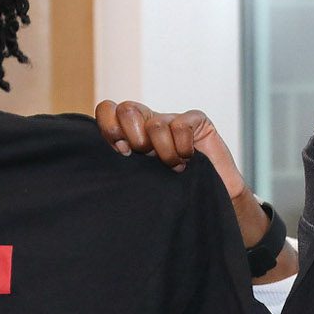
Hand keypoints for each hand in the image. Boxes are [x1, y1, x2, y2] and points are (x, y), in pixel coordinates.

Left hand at [95, 100, 270, 247]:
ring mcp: (173, 120)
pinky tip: (190, 160)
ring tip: (174, 168)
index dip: (109, 126)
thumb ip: (120, 163)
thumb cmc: (171, 194)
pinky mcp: (197, 121)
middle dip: (134, 137)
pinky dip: (183, 148)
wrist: (209, 204)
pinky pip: (181, 125)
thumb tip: (104, 151)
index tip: (120, 152)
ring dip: (164, 152)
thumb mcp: (137, 180)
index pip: (108, 109)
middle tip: (146, 157)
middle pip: (127, 108)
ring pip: (155, 124)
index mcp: (129, 132)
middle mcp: (149, 122)